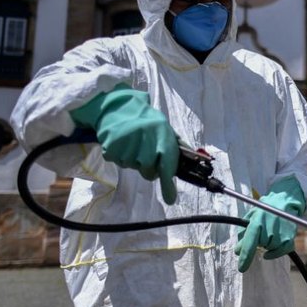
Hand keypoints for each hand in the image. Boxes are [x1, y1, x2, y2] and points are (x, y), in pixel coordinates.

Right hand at [69, 84, 178, 203]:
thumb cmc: (146, 121)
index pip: (167, 165)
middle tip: (145, 152)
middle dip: (148, 167)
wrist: (118, 108)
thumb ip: (178, 144)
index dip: (168, 184)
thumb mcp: (165, 128)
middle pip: (149, 172)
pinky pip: (118, 161)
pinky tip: (122, 142)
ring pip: (132, 167)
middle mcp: (146, 141)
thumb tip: (195, 158)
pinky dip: (120, 155)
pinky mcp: (111, 148)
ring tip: (132, 142)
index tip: (170, 199)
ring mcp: (128, 145)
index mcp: (162, 136)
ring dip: (133, 160)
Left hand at [234, 176, 305, 272]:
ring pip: (269, 250)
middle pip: (259, 247)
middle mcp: (269, 229)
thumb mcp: (251, 216)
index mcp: (257, 222)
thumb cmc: (265, 209)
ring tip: (271, 231)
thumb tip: (238, 250)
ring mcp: (280, 235)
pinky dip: (274, 252)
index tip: (242, 268)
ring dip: (267, 244)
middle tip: (262, 230)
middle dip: (258, 242)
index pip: (249, 243)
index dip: (245, 257)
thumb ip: (243, 233)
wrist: (285, 201)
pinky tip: (274, 246)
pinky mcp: (289, 239)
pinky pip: (279, 253)